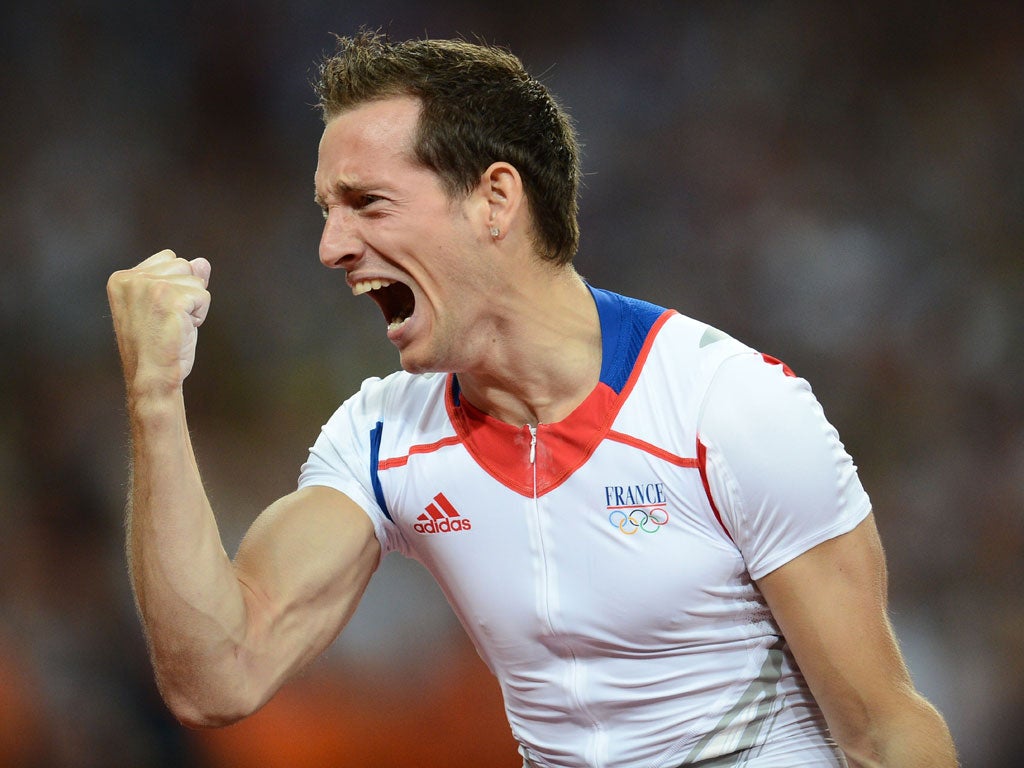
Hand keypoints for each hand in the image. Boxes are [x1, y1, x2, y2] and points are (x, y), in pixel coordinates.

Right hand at [107, 250, 211, 394]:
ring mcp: (151, 287)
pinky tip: (182, 329)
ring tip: (173, 325)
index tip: (159, 312)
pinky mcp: (172, 298)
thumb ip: (179, 279)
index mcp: (122, 278)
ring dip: (193, 305)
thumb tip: (202, 261)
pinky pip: (204, 296)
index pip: (168, 259)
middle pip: (184, 266)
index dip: (175, 286)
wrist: (152, 375)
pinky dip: (199, 315)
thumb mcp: (164, 306)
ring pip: (196, 280)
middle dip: (186, 293)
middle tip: (167, 320)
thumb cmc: (156, 346)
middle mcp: (133, 279)